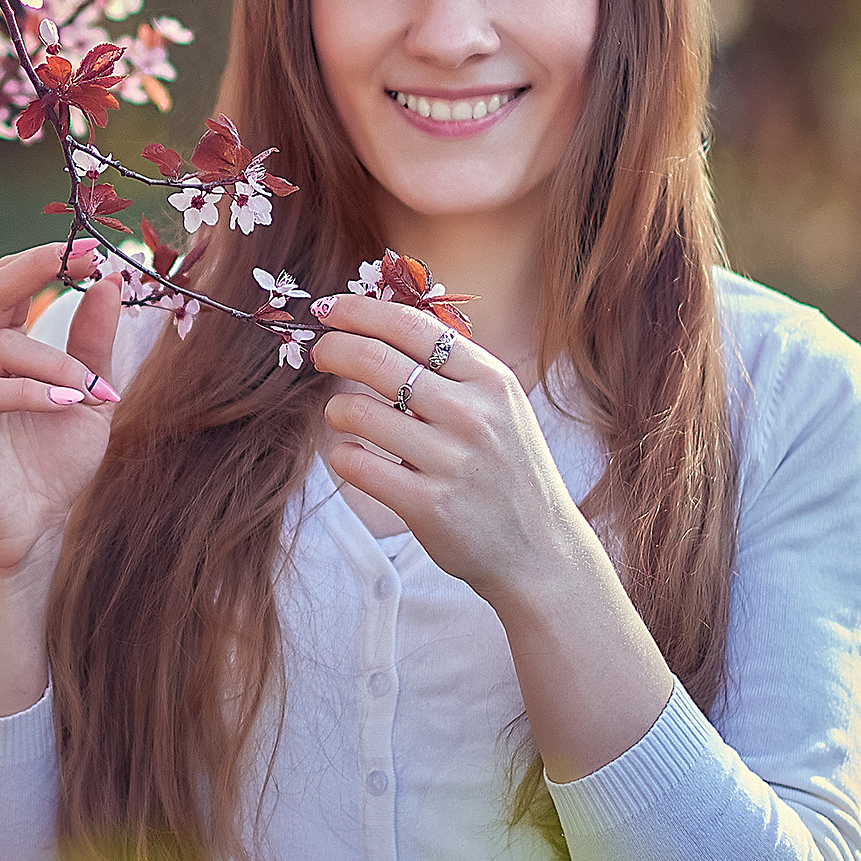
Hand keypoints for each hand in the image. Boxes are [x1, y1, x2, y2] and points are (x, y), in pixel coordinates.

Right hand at [0, 240, 123, 582]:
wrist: (31, 530)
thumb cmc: (52, 461)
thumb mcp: (87, 395)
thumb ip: (93, 344)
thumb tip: (109, 282)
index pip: (4, 283)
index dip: (44, 260)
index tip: (94, 251)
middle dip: (37, 271)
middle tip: (86, 264)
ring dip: (57, 363)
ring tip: (95, 390)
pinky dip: (32, 392)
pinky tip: (68, 404)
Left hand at [308, 294, 590, 605]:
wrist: (541, 551)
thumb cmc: (507, 469)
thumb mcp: (499, 406)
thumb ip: (452, 367)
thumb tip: (380, 322)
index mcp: (490, 380)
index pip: (412, 326)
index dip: (360, 311)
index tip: (330, 309)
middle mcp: (473, 414)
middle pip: (376, 359)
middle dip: (334, 349)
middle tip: (319, 353)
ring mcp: (451, 461)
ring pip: (356, 411)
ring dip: (336, 409)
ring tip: (343, 416)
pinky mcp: (428, 505)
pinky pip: (355, 463)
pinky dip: (342, 454)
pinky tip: (354, 455)